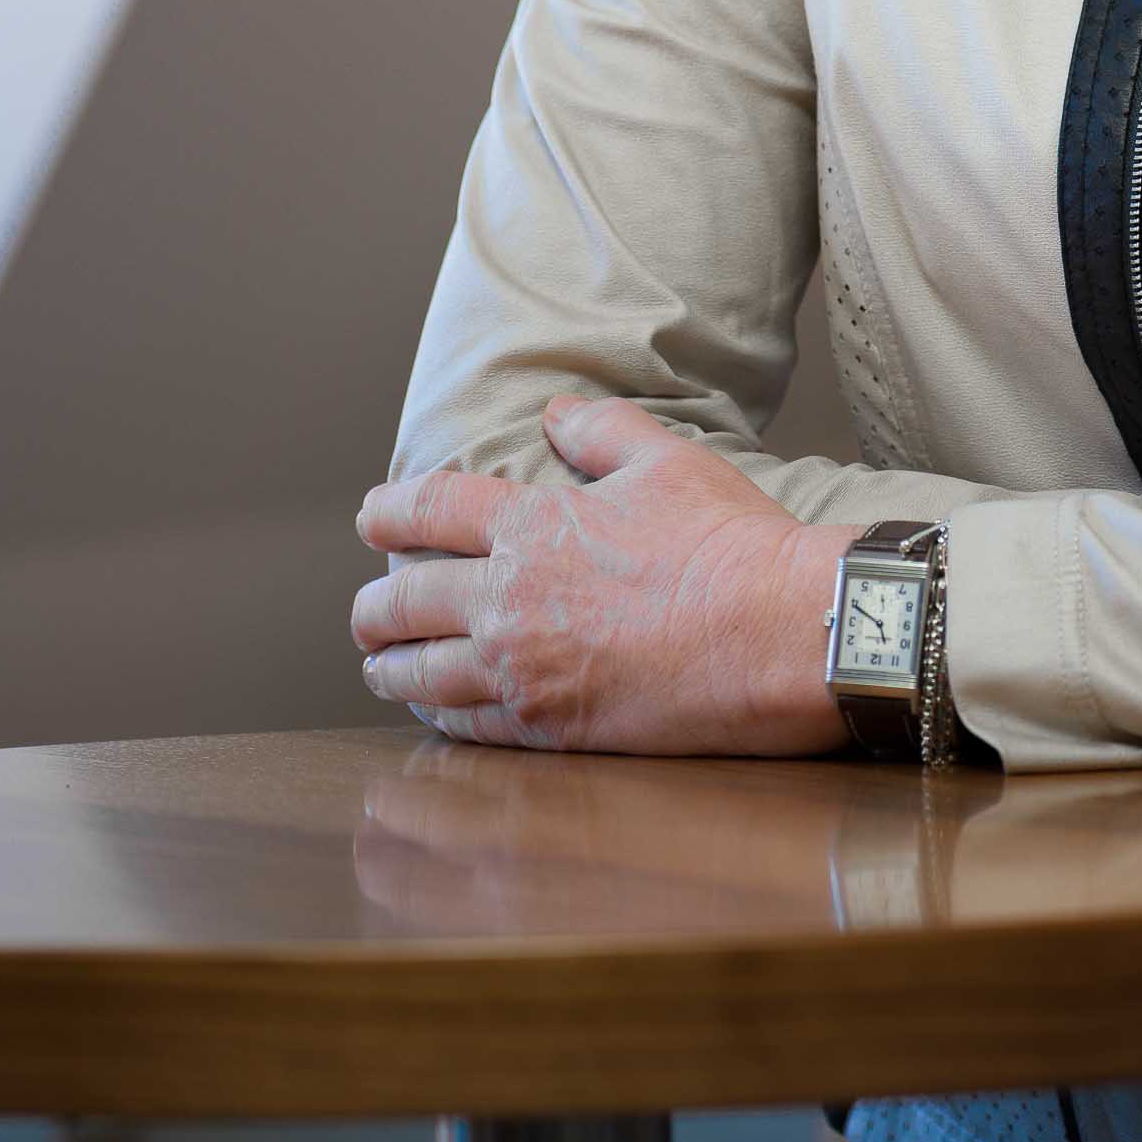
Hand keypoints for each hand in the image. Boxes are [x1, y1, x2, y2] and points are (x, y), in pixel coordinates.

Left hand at [351, 392, 860, 754]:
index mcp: (534, 525)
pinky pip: (464, 726)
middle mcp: (510, 599)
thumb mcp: (668, 460)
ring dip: (389, 666)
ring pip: (420, 673)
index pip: (431, 509)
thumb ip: (601, 432)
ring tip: (379, 665)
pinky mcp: (548, 728)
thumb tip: (557, 412)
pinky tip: (432, 713)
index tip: (370, 516)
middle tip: (365, 610)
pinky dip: (435, 716)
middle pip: (405, 600)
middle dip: (374, 604)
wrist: (776, 631)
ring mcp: (523, 670)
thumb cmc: (729, 541)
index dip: (389, 511)